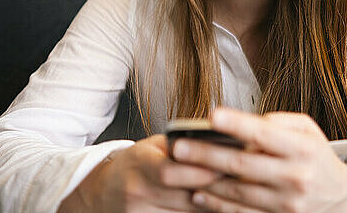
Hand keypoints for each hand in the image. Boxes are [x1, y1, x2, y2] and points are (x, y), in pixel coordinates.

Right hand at [58, 134, 220, 212]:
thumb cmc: (137, 163)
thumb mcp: (153, 146)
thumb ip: (180, 144)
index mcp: (139, 163)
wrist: (105, 191)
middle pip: (184, 196)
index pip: (170, 171)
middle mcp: (137, 191)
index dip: (201, 171)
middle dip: (215, 189)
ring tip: (236, 194)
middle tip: (241, 182)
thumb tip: (217, 140)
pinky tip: (216, 206)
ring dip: (212, 205)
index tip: (227, 166)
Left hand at [170, 107, 346, 212]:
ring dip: (206, 181)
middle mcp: (295, 176)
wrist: (340, 196)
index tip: (212, 115)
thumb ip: (278, 122)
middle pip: (243, 165)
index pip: (264, 134)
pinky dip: (218, 205)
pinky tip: (198, 195)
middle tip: (179, 147)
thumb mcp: (307, 130)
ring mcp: (286, 203)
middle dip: (207, 155)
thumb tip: (246, 124)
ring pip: (238, 192)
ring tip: (180, 169)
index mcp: (303, 149)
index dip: (237, 125)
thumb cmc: (316, 155)